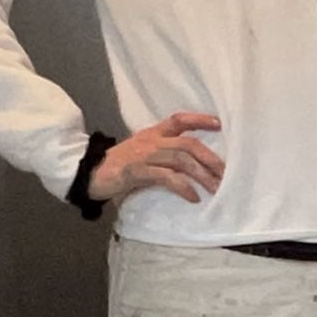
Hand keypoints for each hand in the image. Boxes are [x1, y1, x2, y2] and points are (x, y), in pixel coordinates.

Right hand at [86, 112, 222, 202]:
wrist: (89, 174)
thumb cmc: (120, 166)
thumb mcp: (143, 153)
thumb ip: (164, 154)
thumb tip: (194, 165)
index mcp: (154, 133)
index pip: (180, 119)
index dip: (200, 119)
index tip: (219, 123)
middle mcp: (152, 141)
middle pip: (188, 144)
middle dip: (210, 158)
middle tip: (227, 173)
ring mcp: (144, 155)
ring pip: (181, 159)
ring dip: (202, 174)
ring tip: (217, 187)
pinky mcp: (136, 171)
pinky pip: (166, 177)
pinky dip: (183, 187)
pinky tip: (194, 197)